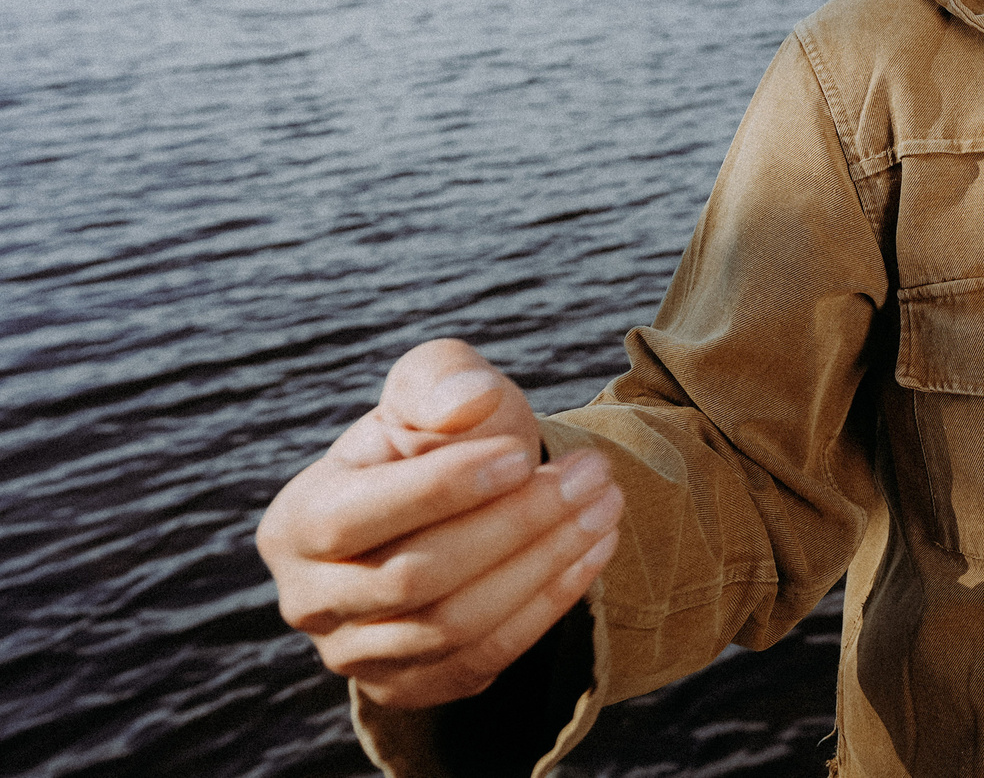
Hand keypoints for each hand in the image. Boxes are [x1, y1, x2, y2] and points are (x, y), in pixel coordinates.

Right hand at [255, 339, 622, 709]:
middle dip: (515, 523)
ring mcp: (356, 655)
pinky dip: (548, 605)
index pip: (357, 517)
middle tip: (592, 475)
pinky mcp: (410, 686)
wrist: (458, 499)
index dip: (441, 489)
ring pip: (456, 626)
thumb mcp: (431, 388)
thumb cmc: (435, 436)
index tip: (522, 455)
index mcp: (296, 522)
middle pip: (416, 577)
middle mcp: (310, 600)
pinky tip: (596, 551)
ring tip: (605, 507)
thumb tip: (468, 402)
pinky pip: (484, 658)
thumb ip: (441, 379)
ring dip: (544, 565)